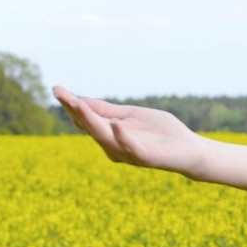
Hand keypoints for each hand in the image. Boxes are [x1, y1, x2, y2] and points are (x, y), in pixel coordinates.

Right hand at [53, 85, 204, 174]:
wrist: (190, 149)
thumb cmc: (161, 132)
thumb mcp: (132, 115)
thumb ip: (109, 110)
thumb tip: (80, 100)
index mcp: (111, 135)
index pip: (87, 119)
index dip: (72, 105)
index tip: (57, 89)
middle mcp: (114, 147)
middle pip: (90, 128)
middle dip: (75, 111)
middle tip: (60, 94)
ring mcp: (129, 153)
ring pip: (105, 137)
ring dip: (91, 121)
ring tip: (79, 103)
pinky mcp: (146, 157)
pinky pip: (131, 147)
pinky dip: (123, 136)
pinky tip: (116, 123)